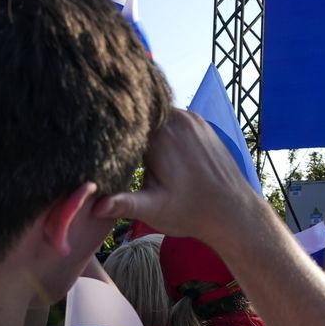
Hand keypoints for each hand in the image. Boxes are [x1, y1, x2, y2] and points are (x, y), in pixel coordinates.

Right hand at [93, 109, 261, 243]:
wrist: (233, 211)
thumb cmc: (191, 212)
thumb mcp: (153, 209)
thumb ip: (123, 203)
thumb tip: (93, 206)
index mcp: (163, 136)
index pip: (126, 117)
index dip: (107, 125)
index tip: (91, 133)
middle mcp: (179, 120)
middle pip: (141, 112)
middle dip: (125, 124)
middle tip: (103, 138)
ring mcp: (193, 120)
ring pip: (158, 113)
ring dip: (144, 124)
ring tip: (125, 140)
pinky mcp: (202, 124)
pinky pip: (173, 116)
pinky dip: (161, 125)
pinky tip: (151, 141)